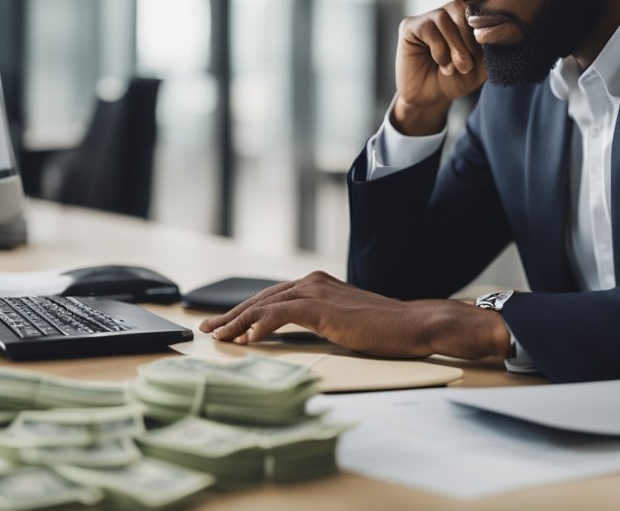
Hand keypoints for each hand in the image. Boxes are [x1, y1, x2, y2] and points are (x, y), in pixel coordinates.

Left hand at [197, 271, 510, 360]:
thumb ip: (319, 320)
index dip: (243, 311)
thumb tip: (295, 333)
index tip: (222, 324)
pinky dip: (259, 326)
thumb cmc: (383, 327)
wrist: (412, 324)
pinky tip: (245, 338)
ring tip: (217, 336)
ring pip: (264, 305)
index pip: (270, 297)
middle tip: (207, 329)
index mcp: (316, 283)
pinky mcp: (322, 307)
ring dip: (236, 321)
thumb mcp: (342, 321)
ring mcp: (316, 292)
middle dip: (230, 315)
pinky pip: (280, 314)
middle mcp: (312, 281)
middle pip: (260, 298)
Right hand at [393, 2, 486, 134]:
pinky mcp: (409, 26)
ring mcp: (426, 18)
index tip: (485, 51)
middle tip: (467, 65)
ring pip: (443, 17)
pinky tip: (441, 63)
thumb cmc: (456, 80)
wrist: (431, 99)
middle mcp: (446, 13)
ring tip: (455, 67)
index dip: (484, 27)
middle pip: (460, 9)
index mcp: (465, 17)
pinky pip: (427, 28)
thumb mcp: (481, 65)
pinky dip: (438, 49)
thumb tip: (495, 29)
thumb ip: (491, 47)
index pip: (477, 7)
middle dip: (468, 39)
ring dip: (453, 45)